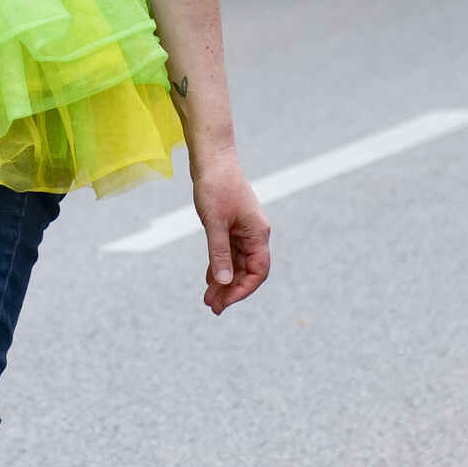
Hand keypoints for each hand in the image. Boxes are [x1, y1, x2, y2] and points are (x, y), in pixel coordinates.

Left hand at [191, 155, 270, 313]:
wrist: (211, 159)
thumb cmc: (215, 186)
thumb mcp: (214, 223)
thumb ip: (219, 253)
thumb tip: (225, 282)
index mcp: (258, 234)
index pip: (258, 271)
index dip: (243, 290)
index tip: (225, 302)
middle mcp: (254, 234)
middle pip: (248, 271)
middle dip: (231, 290)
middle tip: (212, 307)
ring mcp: (242, 230)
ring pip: (237, 264)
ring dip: (224, 281)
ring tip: (209, 299)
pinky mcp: (230, 225)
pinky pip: (228, 253)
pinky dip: (220, 266)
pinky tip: (210, 280)